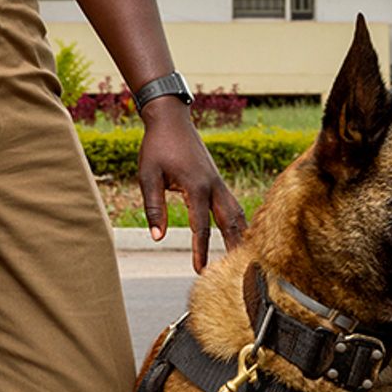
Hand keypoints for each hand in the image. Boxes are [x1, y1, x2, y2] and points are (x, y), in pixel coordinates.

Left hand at [138, 100, 245, 273]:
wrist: (170, 118)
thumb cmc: (157, 146)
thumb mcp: (148, 175)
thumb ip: (153, 207)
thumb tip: (158, 237)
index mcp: (196, 186)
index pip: (201, 226)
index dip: (200, 250)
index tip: (200, 271)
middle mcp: (213, 185)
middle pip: (229, 222)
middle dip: (233, 247)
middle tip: (237, 272)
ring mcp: (218, 181)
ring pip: (236, 213)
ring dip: (240, 235)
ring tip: (244, 258)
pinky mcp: (217, 179)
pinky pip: (232, 204)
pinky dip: (238, 221)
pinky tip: (239, 233)